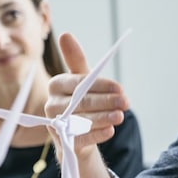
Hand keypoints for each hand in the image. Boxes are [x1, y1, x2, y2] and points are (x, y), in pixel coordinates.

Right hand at [46, 32, 130, 158]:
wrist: (77, 136)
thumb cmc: (81, 101)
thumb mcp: (82, 80)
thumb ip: (76, 59)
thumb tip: (65, 34)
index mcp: (56, 84)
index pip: (80, 83)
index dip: (101, 86)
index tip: (120, 88)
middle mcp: (51, 104)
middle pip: (82, 102)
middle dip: (106, 101)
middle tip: (126, 102)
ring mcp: (56, 125)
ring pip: (82, 120)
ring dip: (103, 118)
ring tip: (120, 116)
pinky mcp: (62, 142)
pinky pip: (80, 138)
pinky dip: (96, 134)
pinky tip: (110, 131)